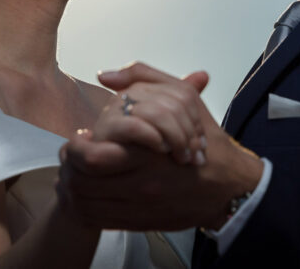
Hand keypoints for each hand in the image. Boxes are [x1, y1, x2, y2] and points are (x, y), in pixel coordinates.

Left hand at [57, 63, 263, 230]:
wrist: (230, 185)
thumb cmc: (206, 139)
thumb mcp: (182, 98)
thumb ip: (143, 78)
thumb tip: (104, 75)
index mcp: (148, 151)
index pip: (91, 157)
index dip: (76, 148)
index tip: (79, 138)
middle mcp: (143, 182)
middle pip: (84, 182)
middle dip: (70, 168)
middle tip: (70, 156)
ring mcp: (142, 206)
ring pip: (88, 203)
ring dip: (74, 188)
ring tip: (74, 173)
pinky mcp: (142, 223)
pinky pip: (100, 220)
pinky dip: (86, 208)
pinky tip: (87, 194)